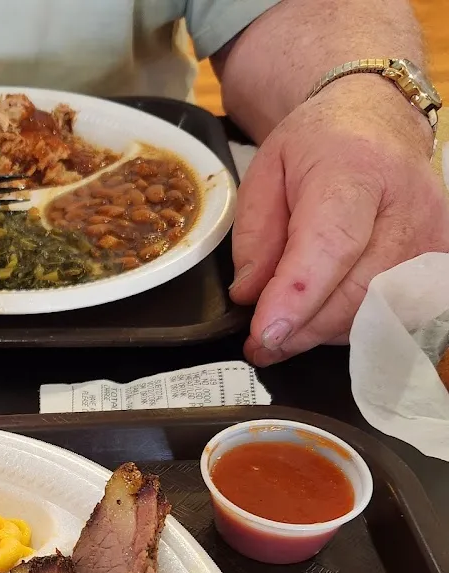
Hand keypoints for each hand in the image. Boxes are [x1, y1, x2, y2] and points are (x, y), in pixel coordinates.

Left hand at [229, 74, 448, 365]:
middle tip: (261, 344)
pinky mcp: (439, 257)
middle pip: (355, 291)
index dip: (297, 298)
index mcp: (354, 171)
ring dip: (323, 333)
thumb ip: (254, 238)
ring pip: (375, 312)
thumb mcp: (265, 176)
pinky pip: (394, 313)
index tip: (265, 333)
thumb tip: (250, 295)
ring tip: (286, 328)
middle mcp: (405, 205)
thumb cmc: (317, 148)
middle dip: (302, 329)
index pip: (330, 246)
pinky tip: (322, 317)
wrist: (375, 122)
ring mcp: (431, 234)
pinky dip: (351, 325)